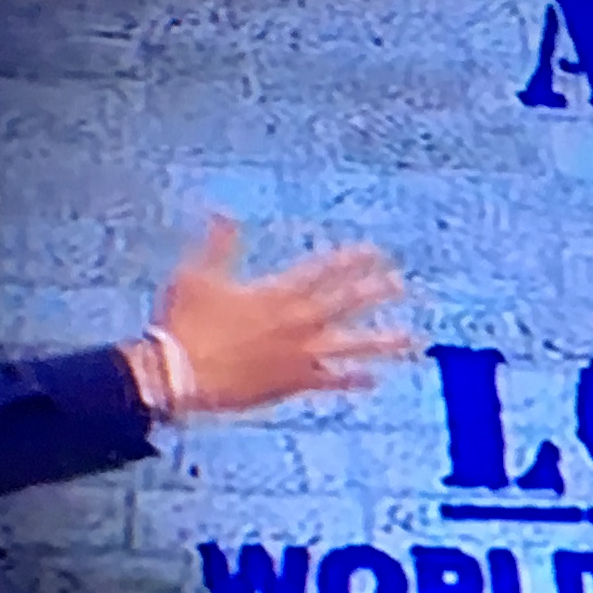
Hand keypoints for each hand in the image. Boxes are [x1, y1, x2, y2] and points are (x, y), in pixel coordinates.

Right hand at [153, 218, 411, 414]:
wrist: (179, 374)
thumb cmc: (184, 324)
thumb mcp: (197, 274)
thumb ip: (217, 242)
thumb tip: (222, 208)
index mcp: (276, 293)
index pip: (324, 271)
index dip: (353, 260)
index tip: (377, 253)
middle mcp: (296, 322)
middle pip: (346, 303)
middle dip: (377, 292)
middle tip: (402, 285)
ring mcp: (298, 355)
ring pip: (351, 346)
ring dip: (383, 341)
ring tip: (412, 339)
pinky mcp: (291, 384)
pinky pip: (329, 382)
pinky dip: (351, 380)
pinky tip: (373, 380)